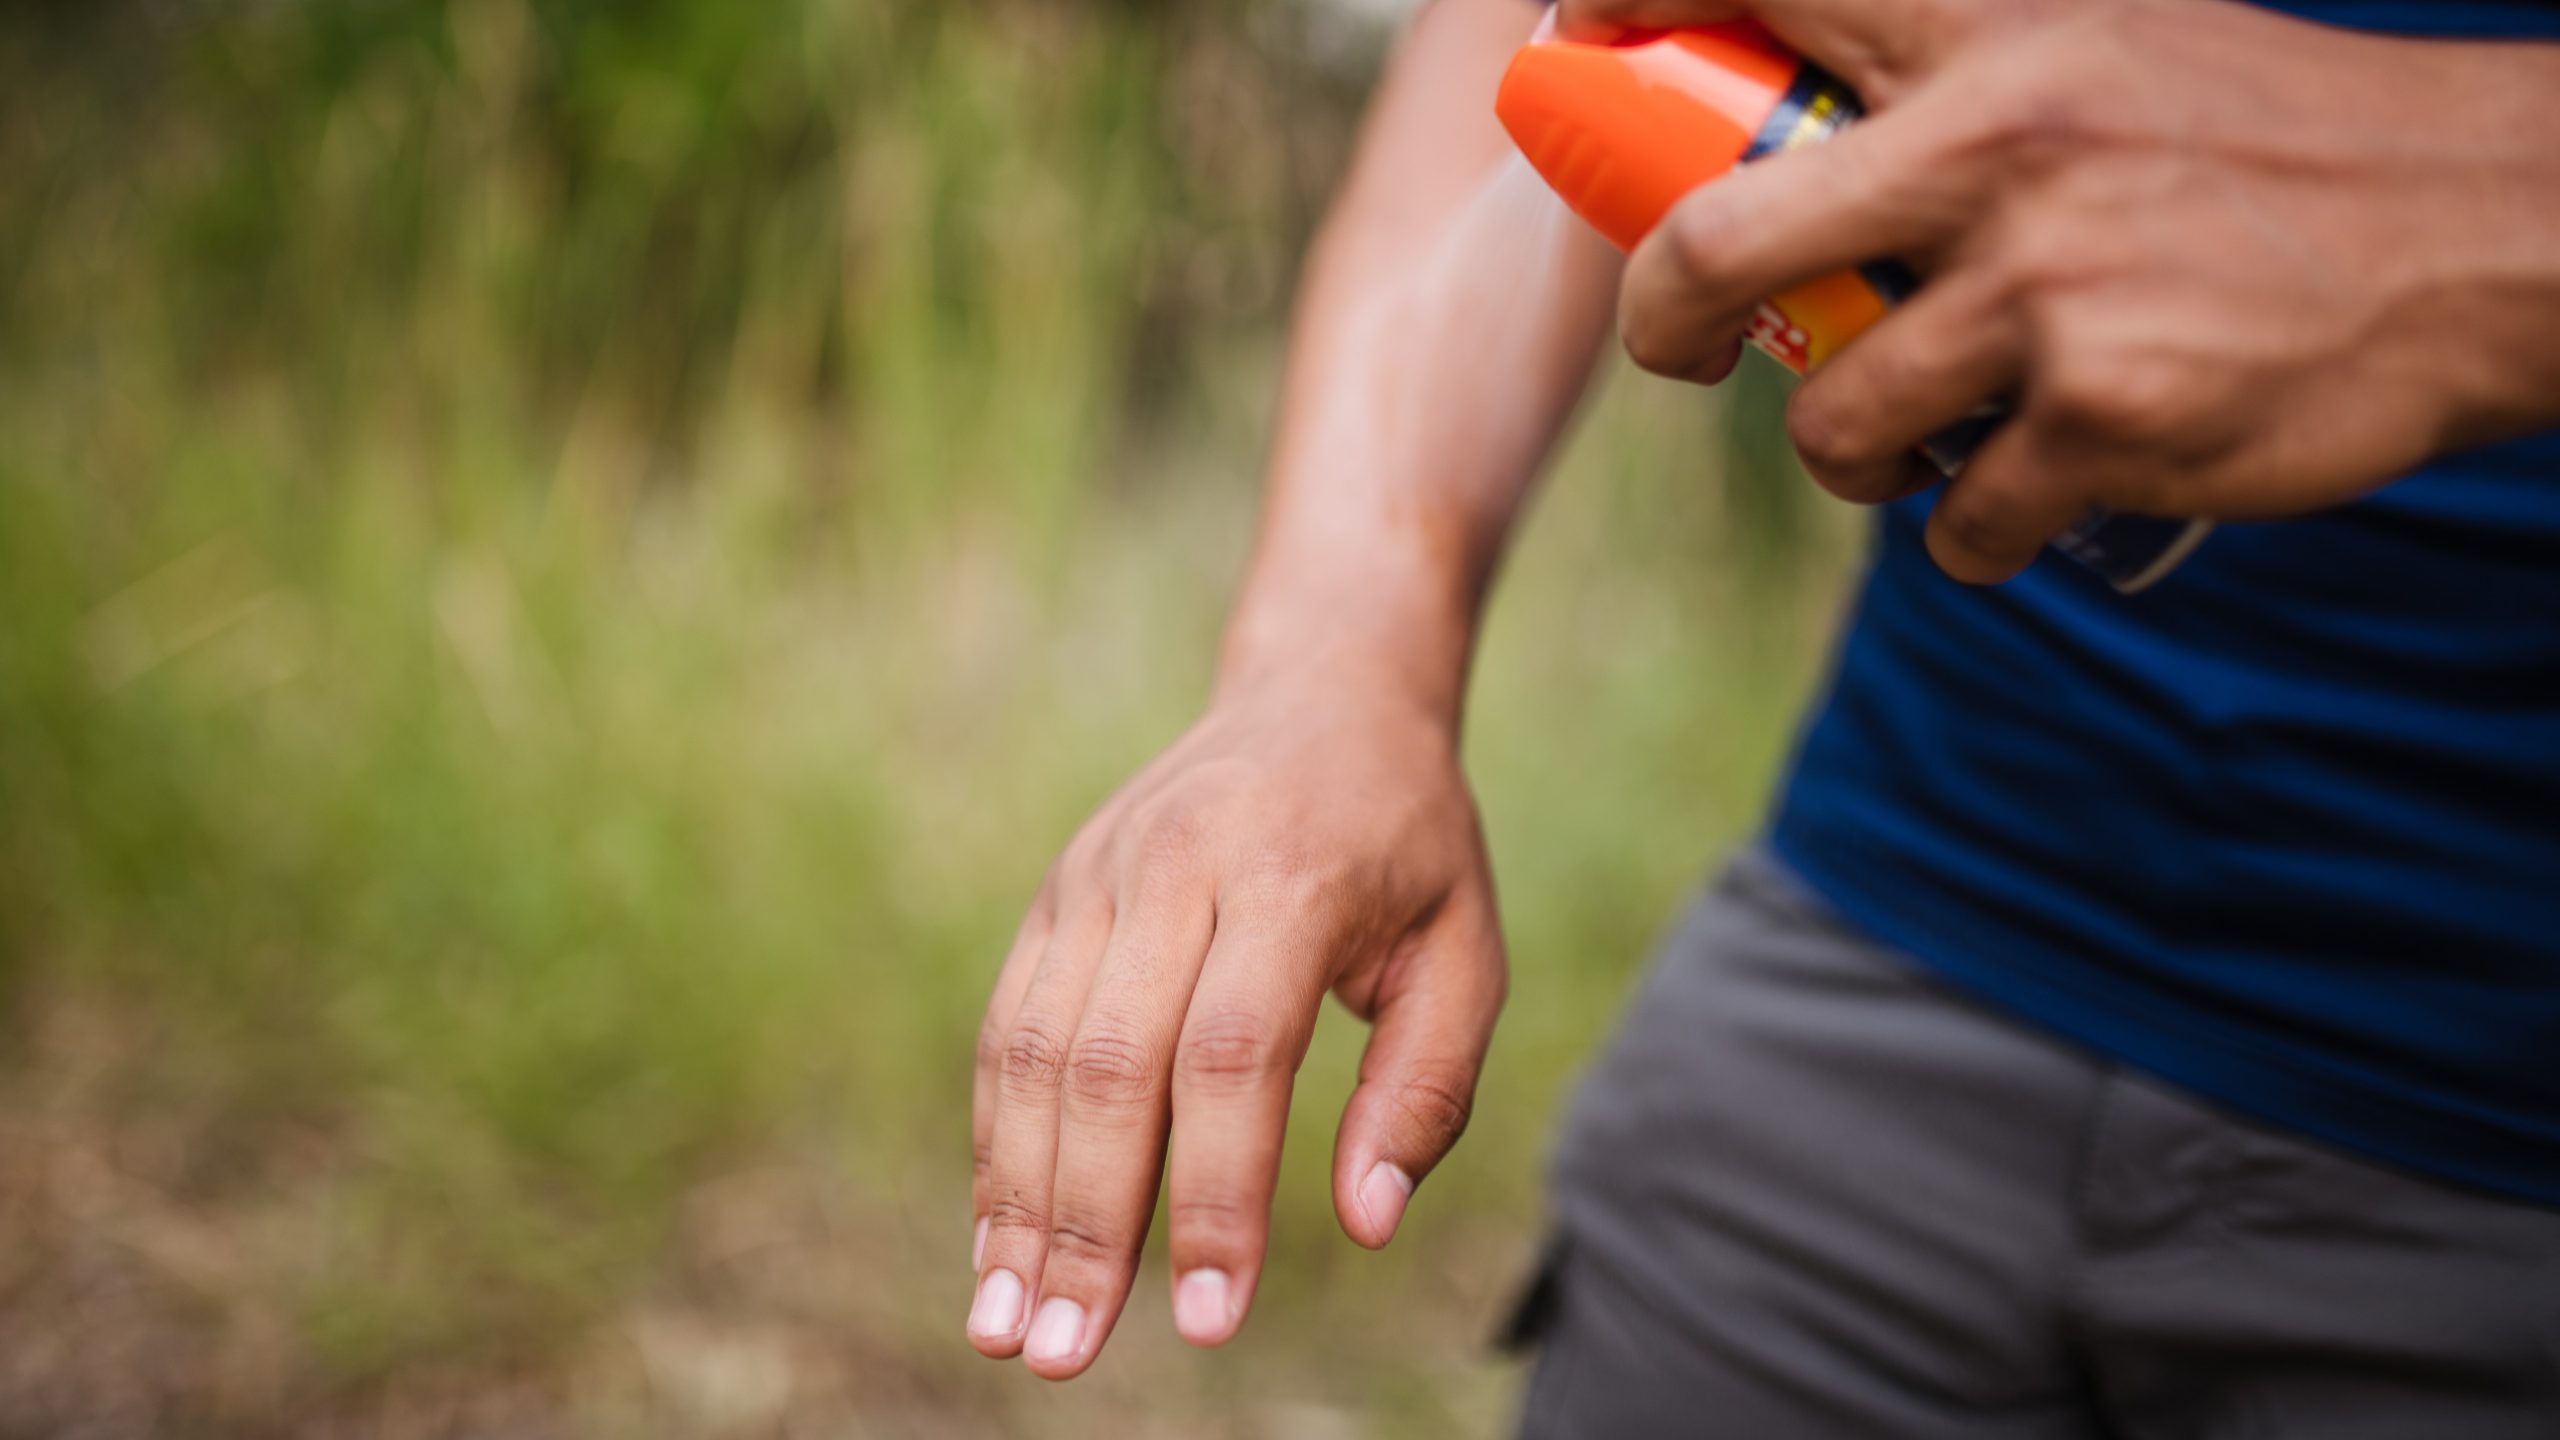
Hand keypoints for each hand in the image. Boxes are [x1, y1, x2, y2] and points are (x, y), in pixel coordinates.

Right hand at [966, 663, 1504, 1379]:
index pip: (1234, 1056)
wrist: (1320, 690)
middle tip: (1067, 1355)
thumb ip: (1426, 1088)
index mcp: (1293, 874)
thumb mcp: (1465, 950)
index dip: (1215, 1195)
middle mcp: (1177, 864)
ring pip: (1035, 1052)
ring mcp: (1099, 874)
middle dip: (1086, 1223)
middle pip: (1112, 1064)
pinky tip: (999, 1238)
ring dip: (1016, 1199)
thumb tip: (1366, 1222)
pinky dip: (997, 1141)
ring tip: (1009, 1327)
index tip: (1211, 1320)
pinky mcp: (1056, 893)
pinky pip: (1008, 1028)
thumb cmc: (1410, 843)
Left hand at [1570, 0, 2559, 581]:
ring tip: (1920, 435)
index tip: (1571, 32)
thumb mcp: (2107, 50)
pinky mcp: (2107, 419)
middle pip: (1717, 245)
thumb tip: (1770, 137)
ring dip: (1857, 458)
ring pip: (1836, 425)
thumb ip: (1951, 78)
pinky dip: (1976, 531)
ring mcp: (2053, 288)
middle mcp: (2007, 146)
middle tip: (1688, 351)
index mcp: (2000, 36)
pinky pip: (1956, 525)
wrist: (2484, 235)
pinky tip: (2044, 481)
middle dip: (1668, 322)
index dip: (1625, 0)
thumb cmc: (2265, 145)